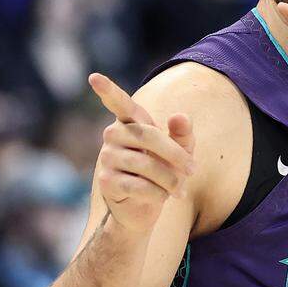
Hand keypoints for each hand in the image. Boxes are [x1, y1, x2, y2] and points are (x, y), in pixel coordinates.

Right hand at [89, 73, 195, 235]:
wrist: (145, 209)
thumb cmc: (163, 172)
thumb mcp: (180, 152)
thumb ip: (182, 134)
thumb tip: (180, 116)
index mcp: (130, 123)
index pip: (119, 104)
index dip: (108, 91)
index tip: (94, 77)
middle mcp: (113, 136)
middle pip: (148, 136)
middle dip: (176, 155)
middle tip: (193, 170)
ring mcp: (106, 158)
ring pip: (146, 164)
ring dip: (170, 179)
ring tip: (179, 190)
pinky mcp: (106, 181)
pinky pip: (139, 185)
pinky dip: (158, 193)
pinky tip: (161, 197)